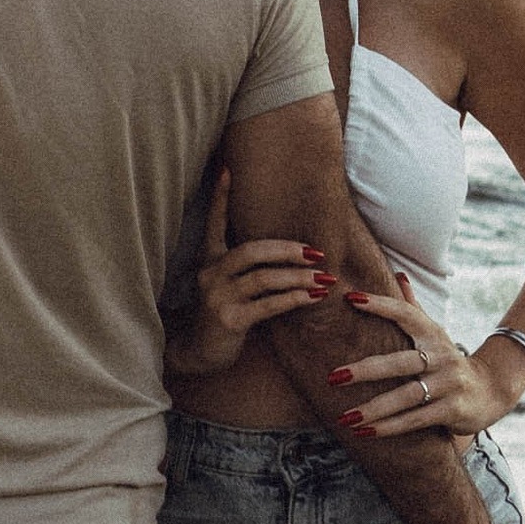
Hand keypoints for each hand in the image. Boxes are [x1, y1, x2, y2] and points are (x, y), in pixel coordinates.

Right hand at [163, 166, 339, 379]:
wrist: (200, 354)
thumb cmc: (224, 315)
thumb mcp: (230, 287)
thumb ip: (250, 270)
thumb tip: (290, 253)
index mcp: (209, 262)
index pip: (213, 224)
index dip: (219, 198)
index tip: (226, 169)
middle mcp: (210, 275)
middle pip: (251, 250)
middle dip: (287, 249)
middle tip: (315, 252)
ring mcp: (218, 298)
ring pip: (263, 278)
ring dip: (298, 277)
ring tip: (324, 278)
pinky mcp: (229, 320)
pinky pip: (267, 305)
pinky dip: (294, 299)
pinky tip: (313, 298)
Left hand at [328, 294, 524, 441]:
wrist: (491, 391)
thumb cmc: (449, 361)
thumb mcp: (435, 333)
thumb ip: (414, 307)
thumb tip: (398, 274)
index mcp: (432, 334)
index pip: (405, 313)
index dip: (380, 305)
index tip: (350, 298)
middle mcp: (442, 356)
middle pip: (399, 362)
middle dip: (365, 371)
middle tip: (333, 377)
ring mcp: (448, 383)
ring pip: (406, 396)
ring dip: (374, 409)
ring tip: (345, 417)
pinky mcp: (452, 409)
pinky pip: (416, 419)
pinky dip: (390, 427)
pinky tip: (366, 432)